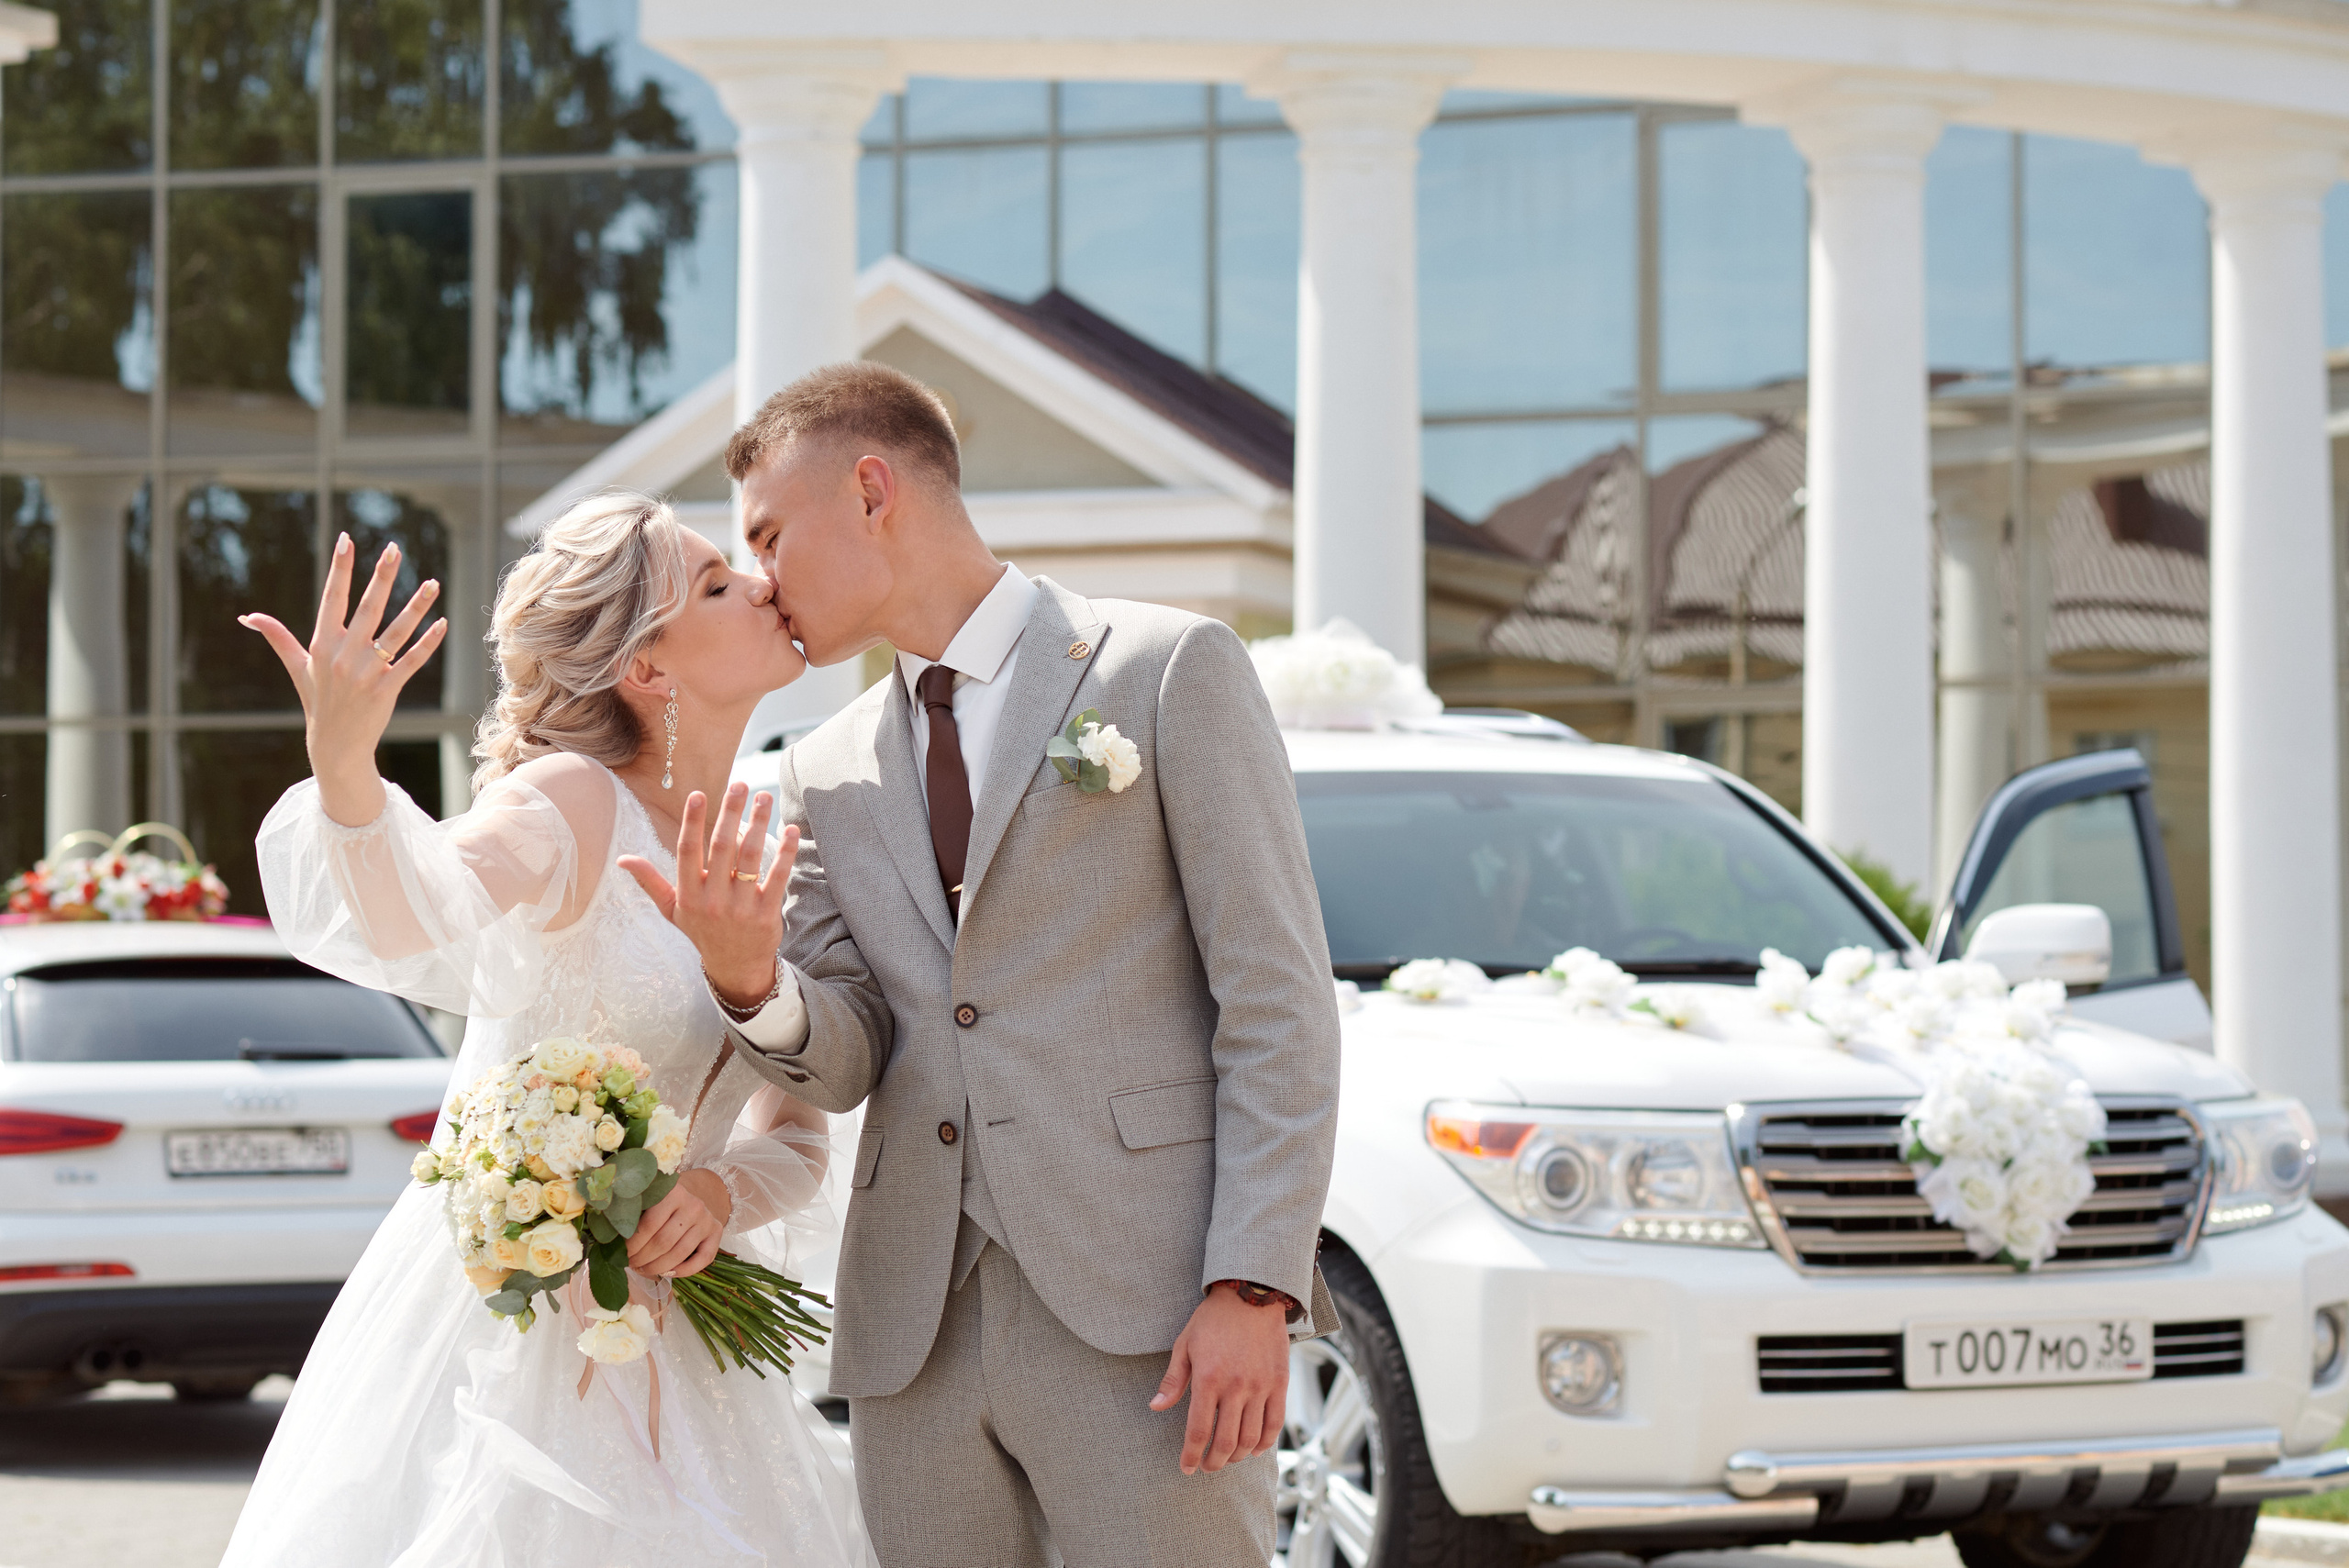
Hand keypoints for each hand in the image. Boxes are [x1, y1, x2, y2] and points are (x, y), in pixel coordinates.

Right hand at [240, 534, 445, 827]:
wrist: (335, 745)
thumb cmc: (318, 701)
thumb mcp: (297, 667)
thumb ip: (277, 638)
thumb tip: (247, 617)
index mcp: (321, 644)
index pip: (331, 597)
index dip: (340, 568)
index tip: (347, 539)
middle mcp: (343, 655)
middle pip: (366, 607)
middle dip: (381, 577)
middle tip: (395, 548)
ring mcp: (366, 672)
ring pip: (396, 632)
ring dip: (416, 606)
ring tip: (433, 583)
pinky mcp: (387, 689)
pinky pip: (411, 661)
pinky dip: (427, 643)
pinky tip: (442, 623)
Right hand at [619, 783, 799, 1006]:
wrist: (735, 968)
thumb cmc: (702, 931)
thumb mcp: (672, 910)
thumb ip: (650, 882)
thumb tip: (622, 858)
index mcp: (688, 896)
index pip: (688, 852)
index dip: (692, 822)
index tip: (698, 794)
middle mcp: (712, 901)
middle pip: (721, 848)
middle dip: (730, 813)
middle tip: (739, 784)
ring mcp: (740, 908)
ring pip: (750, 858)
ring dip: (758, 824)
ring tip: (764, 799)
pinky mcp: (766, 914)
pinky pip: (777, 877)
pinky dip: (785, 853)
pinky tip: (792, 831)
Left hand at [629, 1168, 731, 1277]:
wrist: (689, 1195)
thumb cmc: (660, 1202)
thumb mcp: (647, 1200)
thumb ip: (632, 1214)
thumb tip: (610, 1241)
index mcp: (672, 1192)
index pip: (649, 1224)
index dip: (633, 1244)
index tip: (621, 1254)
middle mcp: (693, 1204)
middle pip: (663, 1241)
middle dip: (642, 1258)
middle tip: (630, 1264)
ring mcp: (706, 1219)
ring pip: (679, 1253)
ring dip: (657, 1267)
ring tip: (643, 1269)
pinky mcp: (716, 1231)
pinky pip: (703, 1259)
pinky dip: (684, 1271)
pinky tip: (667, 1273)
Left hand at [1150, 1285, 1290, 1474]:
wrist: (1251, 1295)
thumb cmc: (1213, 1319)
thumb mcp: (1184, 1344)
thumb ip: (1173, 1379)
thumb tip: (1156, 1407)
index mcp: (1207, 1379)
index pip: (1197, 1431)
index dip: (1190, 1456)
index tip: (1186, 1468)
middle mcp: (1235, 1387)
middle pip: (1225, 1442)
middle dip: (1214, 1462)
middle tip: (1207, 1467)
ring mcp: (1260, 1387)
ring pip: (1250, 1438)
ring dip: (1237, 1456)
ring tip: (1228, 1458)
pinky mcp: (1279, 1383)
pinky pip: (1275, 1423)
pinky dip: (1265, 1442)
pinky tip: (1254, 1449)